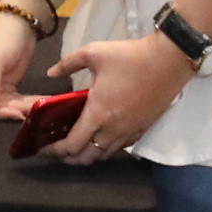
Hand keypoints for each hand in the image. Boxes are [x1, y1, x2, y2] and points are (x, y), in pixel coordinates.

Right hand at [0, 5, 53, 118]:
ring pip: (5, 106)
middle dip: (9, 111)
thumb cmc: (1, 37)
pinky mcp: (6, 87)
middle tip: (28, 112)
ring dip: (20, 108)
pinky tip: (38, 104)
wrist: (20, 23)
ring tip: (36, 108)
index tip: (13, 113)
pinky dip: (26, 103)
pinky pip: (15, 101)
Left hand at [48, 31, 195, 160]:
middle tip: (58, 150)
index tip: (42, 148)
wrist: (169, 61)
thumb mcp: (94, 53)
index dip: (54, 151)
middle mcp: (112, 129)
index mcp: (97, 113)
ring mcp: (129, 132)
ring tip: (78, 146)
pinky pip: (120, 148)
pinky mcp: (142, 129)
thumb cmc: (129, 57)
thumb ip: (69, 64)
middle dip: (69, 158)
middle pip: (87, 158)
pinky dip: (106, 149)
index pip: (72, 145)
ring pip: (104, 155)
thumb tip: (51, 72)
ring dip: (88, 155)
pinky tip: (101, 138)